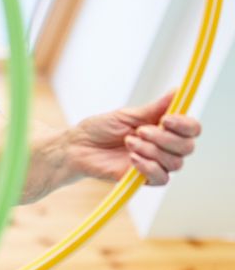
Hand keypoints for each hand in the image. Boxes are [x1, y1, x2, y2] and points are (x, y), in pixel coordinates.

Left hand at [68, 91, 200, 184]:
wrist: (78, 146)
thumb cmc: (100, 128)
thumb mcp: (127, 115)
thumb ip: (155, 108)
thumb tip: (178, 91)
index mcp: (163, 128)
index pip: (192, 129)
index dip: (185, 125)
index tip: (167, 120)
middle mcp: (164, 147)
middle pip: (187, 147)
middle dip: (164, 139)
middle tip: (139, 131)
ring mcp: (156, 163)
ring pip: (175, 163)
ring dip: (151, 151)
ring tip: (128, 142)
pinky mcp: (144, 179)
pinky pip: (162, 178)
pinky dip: (148, 167)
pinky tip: (131, 159)